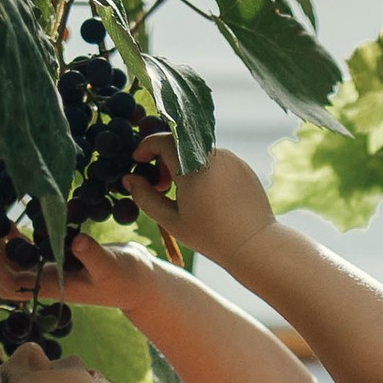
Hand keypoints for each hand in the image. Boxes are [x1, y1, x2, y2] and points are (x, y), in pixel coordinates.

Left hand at [0, 225, 149, 310]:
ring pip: (17, 263)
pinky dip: (19, 239)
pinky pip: (31, 250)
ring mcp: (53, 270)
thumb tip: (76, 242)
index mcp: (55, 286)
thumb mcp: (113, 266)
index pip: (14, 286)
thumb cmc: (129, 278)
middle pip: (8, 278)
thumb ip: (94, 256)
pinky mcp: (60, 257)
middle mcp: (49, 280)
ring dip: (2, 248)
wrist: (142, 281)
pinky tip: (15, 223)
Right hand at [124, 143, 276, 274]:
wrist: (253, 243)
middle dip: (163, 156)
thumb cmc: (210, 236)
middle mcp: (212, 155)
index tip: (138, 160)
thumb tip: (129, 178)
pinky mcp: (241, 166)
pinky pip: (215, 160)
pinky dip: (202, 169)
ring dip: (183, 164)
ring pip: (197, 151)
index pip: (162, 140)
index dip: (146, 146)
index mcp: (191, 167)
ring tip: (182, 193)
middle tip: (160, 183)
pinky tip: (204, 195)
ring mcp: (230, 158)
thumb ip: (145, 196)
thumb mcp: (171, 220)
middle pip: (179, 143)